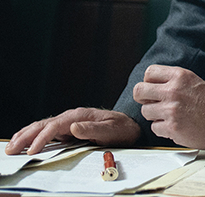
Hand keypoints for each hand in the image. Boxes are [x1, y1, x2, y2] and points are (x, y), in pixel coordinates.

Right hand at [4, 108, 139, 154]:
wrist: (130, 126)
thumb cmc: (122, 129)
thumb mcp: (112, 130)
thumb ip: (93, 129)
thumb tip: (73, 128)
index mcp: (80, 115)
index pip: (55, 126)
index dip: (41, 139)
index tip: (31, 151)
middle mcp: (72, 116)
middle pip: (43, 125)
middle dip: (25, 136)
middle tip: (10, 149)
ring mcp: (69, 122)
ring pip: (42, 127)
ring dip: (25, 135)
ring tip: (11, 146)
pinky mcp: (68, 129)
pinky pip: (47, 131)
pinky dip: (33, 136)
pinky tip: (25, 142)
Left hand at [132, 65, 204, 149]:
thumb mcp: (194, 81)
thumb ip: (173, 81)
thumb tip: (151, 87)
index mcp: (180, 76)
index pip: (149, 72)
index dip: (149, 82)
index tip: (154, 89)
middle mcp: (174, 90)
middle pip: (139, 91)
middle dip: (143, 99)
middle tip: (152, 103)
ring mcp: (172, 109)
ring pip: (145, 111)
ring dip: (155, 116)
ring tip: (170, 116)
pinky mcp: (172, 127)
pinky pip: (154, 128)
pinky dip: (163, 129)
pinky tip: (176, 125)